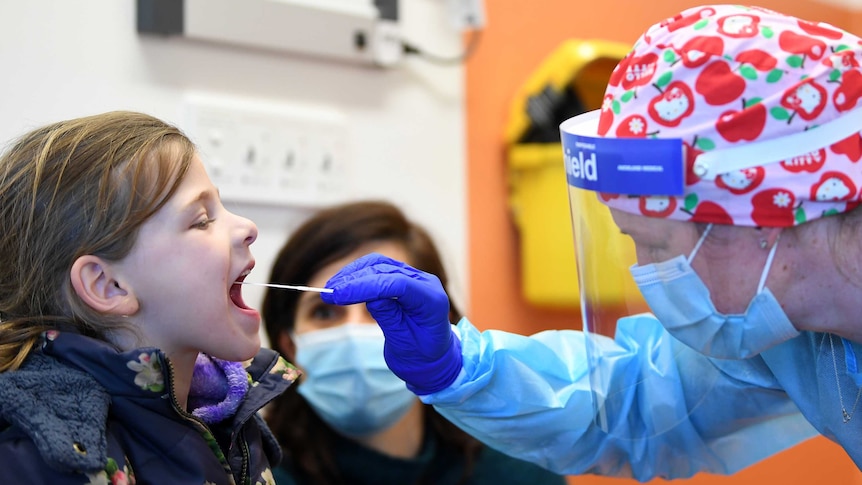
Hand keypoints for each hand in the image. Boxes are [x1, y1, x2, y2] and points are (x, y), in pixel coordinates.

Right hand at [321, 253, 461, 393]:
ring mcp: (414, 277)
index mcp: (432, 301)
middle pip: (386, 270)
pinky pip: (378, 268)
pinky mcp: (402, 277)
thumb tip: (370, 297)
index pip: (398, 284)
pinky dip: (358, 273)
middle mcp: (425, 282)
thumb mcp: (404, 344)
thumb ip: (390, 318)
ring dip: (353, 273)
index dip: (365, 286)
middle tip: (329, 293)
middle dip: (355, 280)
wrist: (433, 357)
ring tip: (332, 288)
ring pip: (379, 264)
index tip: (338, 295)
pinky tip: (343, 284)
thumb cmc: (421, 355)